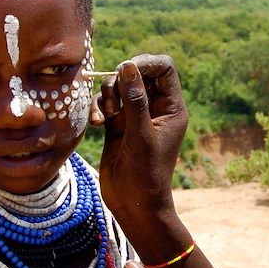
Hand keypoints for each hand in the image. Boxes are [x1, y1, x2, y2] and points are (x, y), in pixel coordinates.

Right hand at [91, 54, 187, 219]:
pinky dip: (99, 107)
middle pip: (138, 73)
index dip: (145, 63)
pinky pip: (106, 103)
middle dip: (121, 80)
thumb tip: (128, 66)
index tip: (126, 70)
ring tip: (105, 116)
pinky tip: (97, 124)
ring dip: (107, 94)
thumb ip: (135, 100)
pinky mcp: (117, 125)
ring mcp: (135, 115)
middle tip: (113, 99)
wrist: (133, 204)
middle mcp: (154, 108)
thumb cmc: (145, 174)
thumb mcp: (141, 135)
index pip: (164, 68)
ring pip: (119, 86)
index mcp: (171, 108)